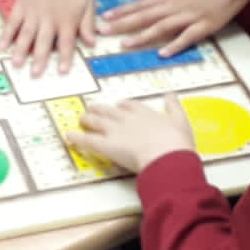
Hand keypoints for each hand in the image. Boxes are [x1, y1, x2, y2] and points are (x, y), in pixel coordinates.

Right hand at [3, 0, 94, 74]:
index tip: (62, 73)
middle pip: (44, 43)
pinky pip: (13, 22)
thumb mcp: (89, 1)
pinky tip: (2, 47)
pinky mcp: (22, 3)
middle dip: (40, 61)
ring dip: (21, 52)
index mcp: (67, 19)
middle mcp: (50, 18)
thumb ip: (88, 23)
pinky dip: (7, 35)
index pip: (67, 44)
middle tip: (35, 75)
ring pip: (26, 36)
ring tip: (16, 66)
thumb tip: (92, 42)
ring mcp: (34, 11)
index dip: (65, 59)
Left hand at [65, 93, 196, 174]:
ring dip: (86, 119)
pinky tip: (69, 136)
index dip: (122, 106)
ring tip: (81, 119)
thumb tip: (171, 94)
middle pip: (108, 110)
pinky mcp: (106, 145)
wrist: (167, 155)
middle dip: (99, 110)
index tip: (119, 106)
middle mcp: (127, 118)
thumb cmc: (176, 142)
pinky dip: (76, 137)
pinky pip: (87, 140)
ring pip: (95, 121)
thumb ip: (174, 106)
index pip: (129, 105)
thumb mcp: (180, 120)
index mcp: (144, 112)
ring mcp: (115, 131)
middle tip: (92, 109)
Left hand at [99, 0, 249, 55]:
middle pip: (144, 16)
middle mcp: (175, 5)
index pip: (142, 4)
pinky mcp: (205, 24)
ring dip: (142, 36)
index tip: (105, 17)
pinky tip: (162, 54)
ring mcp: (190, 15)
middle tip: (102, 31)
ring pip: (161, 27)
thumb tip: (163, 1)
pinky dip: (174, 45)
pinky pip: (187, 37)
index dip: (122, 12)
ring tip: (125, 45)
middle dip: (122, 24)